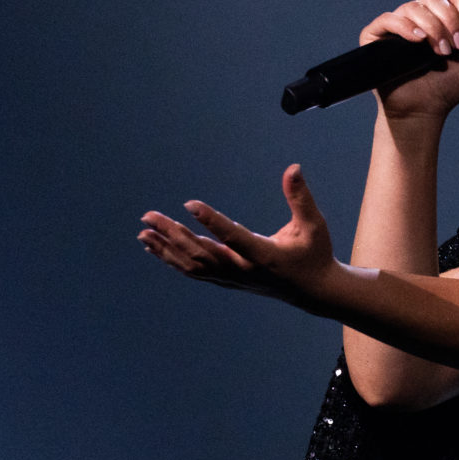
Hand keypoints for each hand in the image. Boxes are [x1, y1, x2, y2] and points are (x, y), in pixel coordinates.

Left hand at [138, 163, 334, 307]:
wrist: (314, 291)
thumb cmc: (315, 254)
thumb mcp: (314, 225)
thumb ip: (300, 197)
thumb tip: (293, 168)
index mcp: (265, 257)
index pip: (233, 237)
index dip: (211, 221)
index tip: (189, 204)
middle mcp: (243, 271)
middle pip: (202, 254)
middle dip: (173, 234)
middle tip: (149, 216)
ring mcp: (233, 279)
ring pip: (193, 266)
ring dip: (166, 249)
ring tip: (144, 231)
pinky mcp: (227, 280)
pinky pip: (194, 271)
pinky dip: (173, 259)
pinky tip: (155, 246)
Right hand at [359, 0, 458, 123]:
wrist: (427, 109)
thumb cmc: (451, 84)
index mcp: (442, 15)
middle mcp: (419, 16)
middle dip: (449, 20)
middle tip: (456, 46)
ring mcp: (398, 24)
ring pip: (413, 7)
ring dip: (432, 28)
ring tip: (441, 52)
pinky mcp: (377, 37)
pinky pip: (387, 19)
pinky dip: (404, 26)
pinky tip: (418, 40)